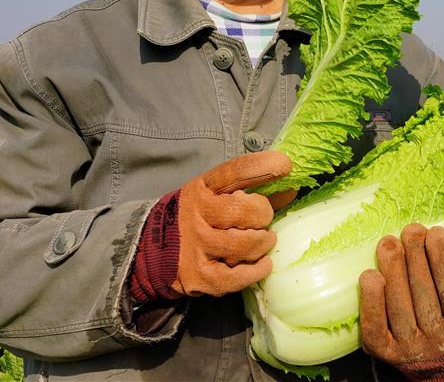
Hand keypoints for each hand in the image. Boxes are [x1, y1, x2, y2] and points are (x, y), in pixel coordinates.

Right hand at [173, 150, 292, 296]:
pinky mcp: (200, 276)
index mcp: (202, 188)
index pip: (235, 171)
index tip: (285, 166)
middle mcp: (197, 214)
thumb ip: (252, 190)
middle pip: (248, 211)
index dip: (264, 166)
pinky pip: (240, 276)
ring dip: (264, 243)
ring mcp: (197, 246)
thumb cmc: (197, 216)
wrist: (152, 250)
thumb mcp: (216, 195)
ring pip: (247, 244)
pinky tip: (262, 263)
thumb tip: (291, 189)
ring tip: (264, 240)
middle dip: (264, 215)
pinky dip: (258, 270)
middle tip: (263, 221)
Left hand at [359, 224, 443, 381]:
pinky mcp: (384, 353)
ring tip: (389, 242)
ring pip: (399, 307)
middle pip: (423, 294)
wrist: (442, 377)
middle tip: (411, 229)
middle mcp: (436, 341)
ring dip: (393, 270)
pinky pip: (374, 328)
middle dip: (416, 256)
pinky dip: (371, 302)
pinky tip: (369, 275)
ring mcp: (409, 348)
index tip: (437, 232)